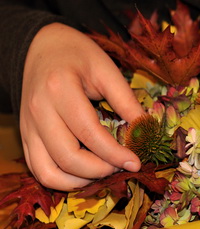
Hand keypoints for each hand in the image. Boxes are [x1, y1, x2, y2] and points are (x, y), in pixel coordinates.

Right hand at [20, 23, 144, 190]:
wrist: (43, 47)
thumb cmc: (78, 55)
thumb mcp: (107, 70)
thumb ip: (126, 101)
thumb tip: (145, 130)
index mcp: (60, 89)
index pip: (89, 133)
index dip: (115, 153)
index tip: (136, 162)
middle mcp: (39, 111)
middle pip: (68, 158)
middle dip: (101, 170)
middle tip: (122, 165)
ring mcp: (28, 127)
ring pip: (49, 172)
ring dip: (80, 181)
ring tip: (104, 170)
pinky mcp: (25, 136)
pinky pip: (39, 169)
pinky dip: (62, 180)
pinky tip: (85, 172)